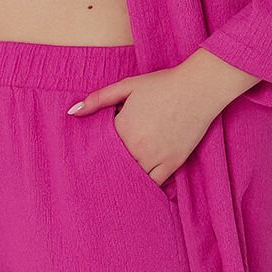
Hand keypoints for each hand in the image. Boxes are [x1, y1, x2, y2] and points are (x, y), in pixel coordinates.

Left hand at [66, 63, 227, 190]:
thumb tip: (72, 112)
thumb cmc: (162, 84)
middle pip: (114, 166)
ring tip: (115, 182)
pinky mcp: (173, 163)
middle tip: (97, 175)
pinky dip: (144, 185)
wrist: (199, 88)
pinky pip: (154, 183)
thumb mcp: (127, 86)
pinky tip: (137, 186)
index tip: (86, 159)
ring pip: (132, 177)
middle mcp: (137, 146)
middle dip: (106, 169)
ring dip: (124, 178)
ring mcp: (156, 157)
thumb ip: (98, 99)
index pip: (100, 149)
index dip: (94, 152)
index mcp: (123, 127)